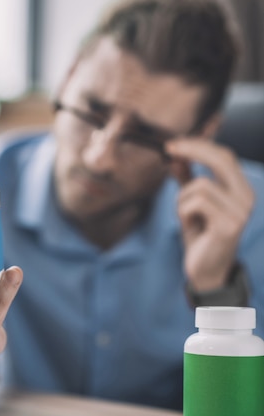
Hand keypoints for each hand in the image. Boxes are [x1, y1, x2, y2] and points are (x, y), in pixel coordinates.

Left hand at [165, 138, 253, 292]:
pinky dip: (183, 212)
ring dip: (182, 199)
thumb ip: (186, 180)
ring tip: (186, 217)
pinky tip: (190, 226)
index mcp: (241, 189)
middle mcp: (246, 198)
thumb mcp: (191, 203)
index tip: (174, 144)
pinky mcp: (228, 226)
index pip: (224, 156)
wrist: (205, 272)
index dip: (199, 145)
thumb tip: (175, 156)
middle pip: (220, 160)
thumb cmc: (200, 236)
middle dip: (192, 150)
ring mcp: (240, 212)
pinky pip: (195, 203)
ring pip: (200, 184)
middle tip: (169, 149)